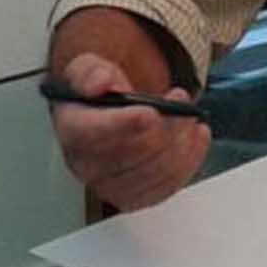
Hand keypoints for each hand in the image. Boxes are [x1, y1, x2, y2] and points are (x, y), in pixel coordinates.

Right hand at [47, 52, 210, 211]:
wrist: (109, 114)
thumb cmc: (99, 95)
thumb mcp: (89, 68)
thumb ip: (92, 72)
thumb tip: (99, 82)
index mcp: (72, 130)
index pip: (92, 134)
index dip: (124, 124)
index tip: (150, 113)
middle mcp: (86, 165)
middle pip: (132, 154)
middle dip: (164, 125)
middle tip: (180, 99)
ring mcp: (110, 186)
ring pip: (155, 172)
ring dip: (181, 141)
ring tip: (188, 116)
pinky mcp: (134, 198)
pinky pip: (168, 187)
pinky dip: (190, 161)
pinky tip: (195, 138)